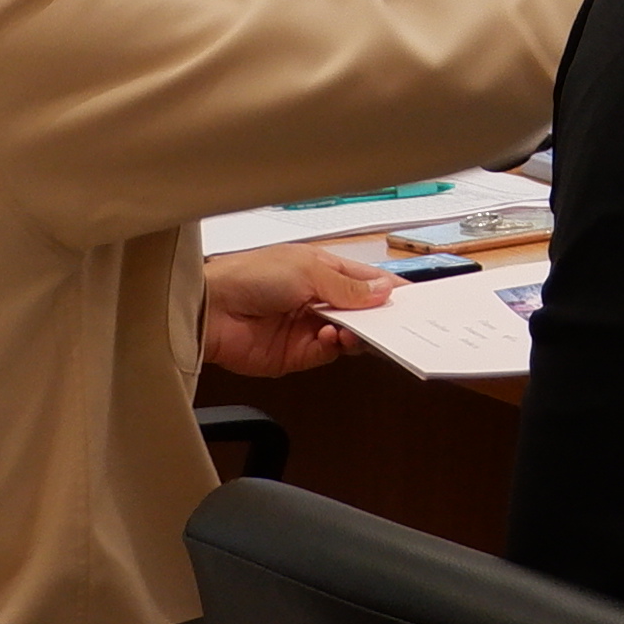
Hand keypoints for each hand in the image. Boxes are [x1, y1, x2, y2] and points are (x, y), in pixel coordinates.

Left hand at [199, 241, 394, 377]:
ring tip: (358, 329)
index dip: (388, 288)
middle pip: (362, 310)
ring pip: (351, 334)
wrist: (210, 309)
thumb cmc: (251, 275)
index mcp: (321, 270)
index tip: (413, 298)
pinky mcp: (298, 353)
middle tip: (398, 321)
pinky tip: (333, 336)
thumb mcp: (308, 271)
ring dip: (359, 332)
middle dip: (379, 315)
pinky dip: (338, 346)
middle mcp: (318, 298)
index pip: (365, 280)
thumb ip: (348, 287)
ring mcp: (309, 327)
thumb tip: (383, 290)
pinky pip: (330, 352)